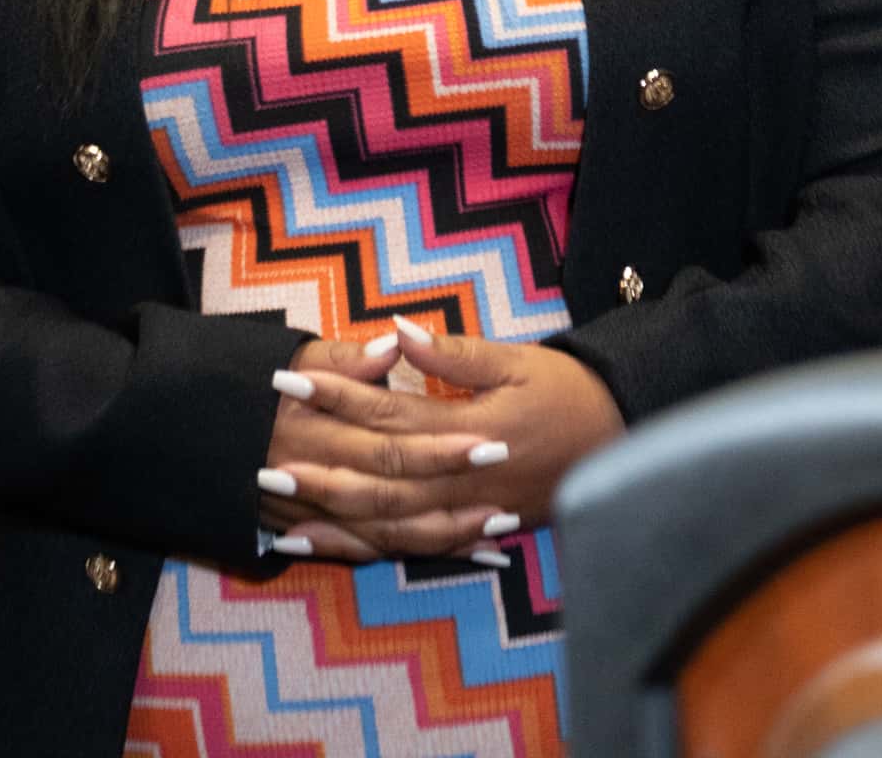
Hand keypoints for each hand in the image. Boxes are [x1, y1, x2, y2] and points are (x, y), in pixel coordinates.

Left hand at [259, 321, 623, 565]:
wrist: (620, 441)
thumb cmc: (566, 392)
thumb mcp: (517, 361)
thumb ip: (455, 355)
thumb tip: (397, 333)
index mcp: (473, 432)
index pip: (390, 417)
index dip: (337, 396)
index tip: (288, 380)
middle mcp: (464, 483)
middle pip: (378, 481)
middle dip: (317, 468)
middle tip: (260, 457)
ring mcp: (465, 516)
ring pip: (386, 525)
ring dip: (329, 517)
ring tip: (274, 509)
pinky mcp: (467, 532)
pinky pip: (404, 547)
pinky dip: (359, 548)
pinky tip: (318, 543)